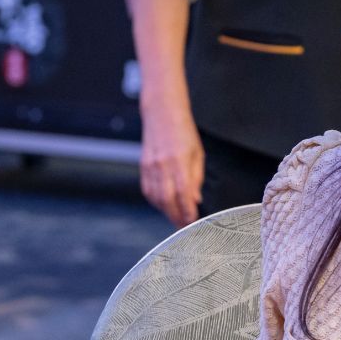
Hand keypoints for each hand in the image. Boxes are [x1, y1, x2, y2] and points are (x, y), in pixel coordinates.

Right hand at [140, 99, 204, 227]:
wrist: (162, 113)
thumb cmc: (183, 131)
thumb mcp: (198, 153)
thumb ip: (196, 178)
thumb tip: (196, 200)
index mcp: (180, 161)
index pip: (183, 194)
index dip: (188, 212)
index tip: (193, 222)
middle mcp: (163, 165)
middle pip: (167, 201)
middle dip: (176, 217)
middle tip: (184, 226)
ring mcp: (150, 166)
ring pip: (156, 198)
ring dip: (166, 212)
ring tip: (175, 217)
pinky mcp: (143, 167)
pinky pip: (147, 191)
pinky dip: (156, 202)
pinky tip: (164, 205)